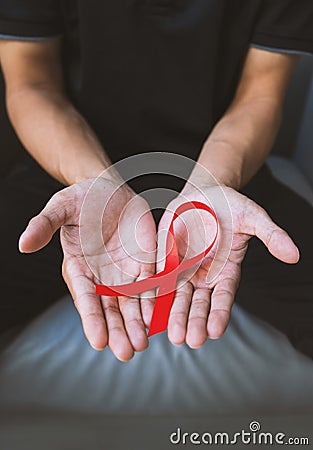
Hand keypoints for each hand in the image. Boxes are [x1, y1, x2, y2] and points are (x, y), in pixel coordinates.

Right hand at [19, 177, 155, 360]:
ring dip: (137, 324)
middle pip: (110, 309)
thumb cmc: (81, 199)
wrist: (108, 191)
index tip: (99, 341)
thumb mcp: (60, 207)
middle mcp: (102, 277)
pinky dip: (155, 302)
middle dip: (118, 331)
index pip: (86, 298)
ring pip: (132, 304)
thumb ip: (44, 225)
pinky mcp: (145, 264)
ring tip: (141, 344)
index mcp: (79, 269)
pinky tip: (158, 318)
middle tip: (126, 352)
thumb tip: (23, 245)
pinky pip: (152, 286)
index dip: (92, 319)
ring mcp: (124, 273)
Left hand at [158, 181, 298, 348]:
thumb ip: (271, 235)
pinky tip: (147, 310)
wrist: (203, 192)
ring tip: (170, 335)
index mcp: (225, 270)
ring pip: (176, 296)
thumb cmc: (230, 205)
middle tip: (190, 340)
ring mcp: (182, 269)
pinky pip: (157, 278)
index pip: (224, 297)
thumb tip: (294, 255)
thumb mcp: (253, 217)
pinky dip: (152, 294)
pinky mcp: (164, 259)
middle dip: (194, 321)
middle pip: (198, 303)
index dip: (220, 314)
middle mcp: (203, 275)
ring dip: (173, 315)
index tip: (215, 331)